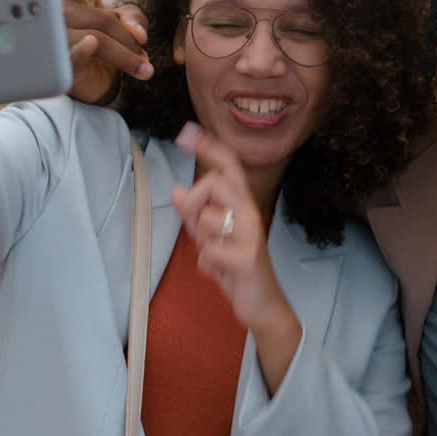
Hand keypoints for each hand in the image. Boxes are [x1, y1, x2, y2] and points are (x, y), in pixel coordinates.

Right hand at [65, 0, 152, 104]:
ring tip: (145, 69)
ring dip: (126, 56)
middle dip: (130, 39)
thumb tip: (138, 35)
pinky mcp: (60, 63)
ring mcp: (59, 38)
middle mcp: (65, 14)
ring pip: (98, 39)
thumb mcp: (128, 26)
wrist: (97, 81)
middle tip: (146, 55)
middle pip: (104, 19)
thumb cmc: (111, 44)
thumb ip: (136, 20)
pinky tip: (91, 44)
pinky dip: (84, 50)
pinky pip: (74, 54)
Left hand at [171, 122, 295, 332]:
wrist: (261, 304)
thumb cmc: (234, 266)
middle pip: (214, 181)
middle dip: (193, 200)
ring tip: (214, 255)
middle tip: (192, 224)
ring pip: (207, 219)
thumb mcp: (209, 236)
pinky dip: (206, 265)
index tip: (187, 131)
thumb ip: (195, 213)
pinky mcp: (248, 256)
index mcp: (241, 204)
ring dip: (201, 240)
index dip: (209, 148)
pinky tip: (219, 272)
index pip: (228, 167)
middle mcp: (249, 212)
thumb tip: (175, 190)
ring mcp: (250, 233)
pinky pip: (209, 250)